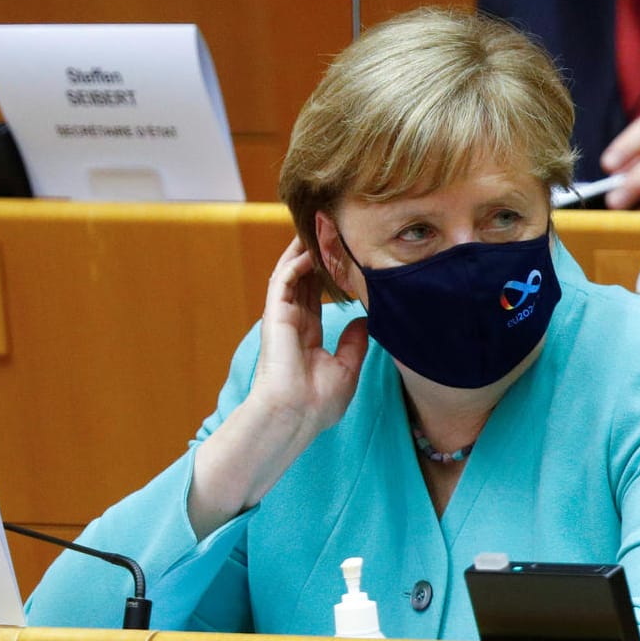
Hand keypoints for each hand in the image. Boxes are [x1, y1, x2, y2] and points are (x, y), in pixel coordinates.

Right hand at [188, 237, 367, 537]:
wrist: (295, 416)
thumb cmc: (318, 404)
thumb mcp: (346, 369)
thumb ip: (354, 343)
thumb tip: (364, 320)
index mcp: (307, 335)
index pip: (318, 295)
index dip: (330, 273)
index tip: (345, 254)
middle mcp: (293, 322)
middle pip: (305, 277)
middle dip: (318, 252)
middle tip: (332, 227)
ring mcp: (282, 316)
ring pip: (293, 272)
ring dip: (305, 248)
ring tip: (321, 224)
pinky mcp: (275, 314)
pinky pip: (284, 278)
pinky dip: (297, 259)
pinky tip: (312, 244)